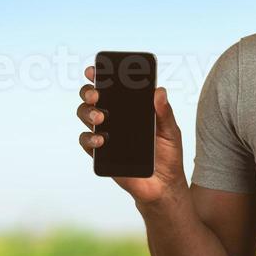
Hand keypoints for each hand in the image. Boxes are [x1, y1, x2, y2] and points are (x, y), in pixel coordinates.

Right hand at [77, 69, 187, 209]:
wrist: (163, 185)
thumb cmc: (168, 155)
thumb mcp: (171, 131)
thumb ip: (165, 113)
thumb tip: (159, 91)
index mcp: (130, 109)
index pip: (112, 88)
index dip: (100, 76)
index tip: (95, 70)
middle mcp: (115, 118)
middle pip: (93, 99)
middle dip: (89, 92)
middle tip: (97, 95)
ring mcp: (106, 134)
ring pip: (85, 116)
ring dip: (88, 113)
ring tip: (100, 118)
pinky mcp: (101, 154)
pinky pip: (87, 143)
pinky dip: (89, 139)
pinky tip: (101, 140)